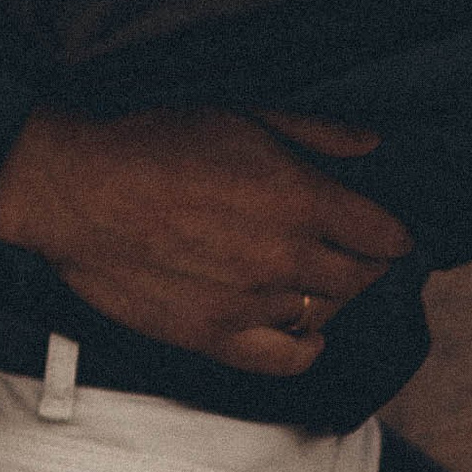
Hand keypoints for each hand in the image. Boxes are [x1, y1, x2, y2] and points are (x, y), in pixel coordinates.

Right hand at [0, 105, 410, 375]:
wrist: (79, 189)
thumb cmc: (155, 138)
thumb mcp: (241, 112)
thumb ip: (314, 131)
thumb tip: (372, 143)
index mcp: (297, 196)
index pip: (380, 232)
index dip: (392, 232)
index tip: (388, 229)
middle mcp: (284, 255)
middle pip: (359, 277)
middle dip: (366, 263)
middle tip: (357, 250)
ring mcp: (251, 302)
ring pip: (325, 313)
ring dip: (332, 296)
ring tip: (321, 278)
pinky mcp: (215, 337)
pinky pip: (286, 359)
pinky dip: (306, 347)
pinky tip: (305, 330)